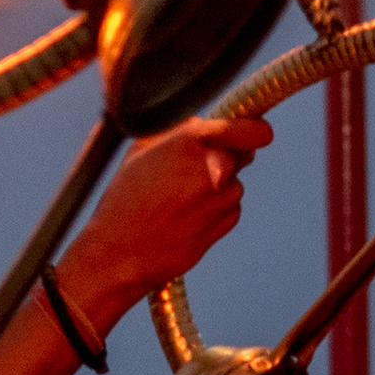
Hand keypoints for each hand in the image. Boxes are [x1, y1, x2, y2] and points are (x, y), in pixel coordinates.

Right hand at [58, 116, 272, 305]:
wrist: (119, 251)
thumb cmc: (125, 197)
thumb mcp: (141, 149)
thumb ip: (178, 130)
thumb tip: (205, 123)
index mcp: (192, 142)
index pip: (250, 130)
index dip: (256, 130)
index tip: (256, 132)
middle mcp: (214, 169)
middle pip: (244, 154)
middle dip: (228, 157)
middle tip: (196, 169)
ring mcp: (221, 199)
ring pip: (235, 184)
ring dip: (218, 187)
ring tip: (179, 200)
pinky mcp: (224, 225)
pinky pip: (231, 209)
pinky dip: (215, 210)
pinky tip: (185, 217)